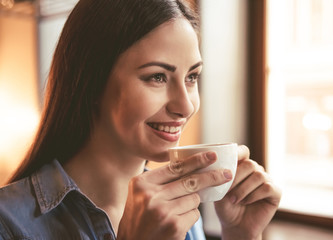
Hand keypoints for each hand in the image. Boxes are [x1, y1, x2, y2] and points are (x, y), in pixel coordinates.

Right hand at [117, 152, 232, 239]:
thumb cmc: (139, 217)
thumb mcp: (141, 194)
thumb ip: (160, 180)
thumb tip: (190, 164)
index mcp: (142, 183)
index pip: (175, 167)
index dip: (196, 160)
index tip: (212, 156)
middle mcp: (151, 195)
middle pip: (190, 181)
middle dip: (212, 177)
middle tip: (227, 173)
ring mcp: (163, 211)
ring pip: (194, 199)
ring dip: (193, 203)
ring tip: (177, 211)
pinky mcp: (174, 226)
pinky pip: (194, 214)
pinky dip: (190, 217)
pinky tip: (178, 222)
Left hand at [214, 145, 281, 239]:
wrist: (235, 226)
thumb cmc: (225, 207)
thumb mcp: (218, 191)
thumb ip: (220, 179)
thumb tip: (222, 170)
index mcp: (242, 167)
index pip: (243, 152)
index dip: (238, 153)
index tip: (228, 159)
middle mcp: (255, 171)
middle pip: (250, 164)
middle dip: (237, 178)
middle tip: (227, 192)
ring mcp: (266, 180)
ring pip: (259, 175)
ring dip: (244, 189)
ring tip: (234, 200)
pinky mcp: (275, 193)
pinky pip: (267, 187)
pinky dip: (254, 195)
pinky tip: (246, 202)